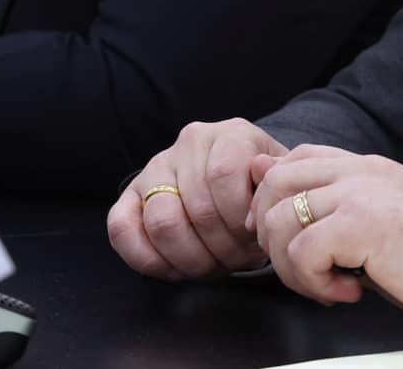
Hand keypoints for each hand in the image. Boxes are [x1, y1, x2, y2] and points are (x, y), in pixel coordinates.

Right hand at [108, 119, 288, 279]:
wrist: (237, 188)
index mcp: (231, 134)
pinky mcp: (130, 196)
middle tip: (234, 259)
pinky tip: (174, 267)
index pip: (223, 175)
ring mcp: (156, 168)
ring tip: (210, 263)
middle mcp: (190, 143)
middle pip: (197, 208)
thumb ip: (277, 183)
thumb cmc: (261, 192)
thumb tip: (260, 184)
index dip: (239, 218)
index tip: (253, 236)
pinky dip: (147, 258)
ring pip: (162, 222)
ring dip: (190, 259)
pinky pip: (121, 228)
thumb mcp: (280, 183)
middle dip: (222, 249)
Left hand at [251, 145, 402, 328]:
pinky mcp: (360, 224)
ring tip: (328, 286)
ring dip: (292, 266)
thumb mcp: (386, 222)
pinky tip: (348, 293)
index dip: (274, 197)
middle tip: (299, 269)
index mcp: (365, 167)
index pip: (296, 159)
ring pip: (281, 219)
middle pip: (275, 182)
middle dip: (270, 232)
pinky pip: (304, 250)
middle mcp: (358, 171)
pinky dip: (314, 282)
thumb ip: (344, 214)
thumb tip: (295, 222)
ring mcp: (358, 193)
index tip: (282, 238)